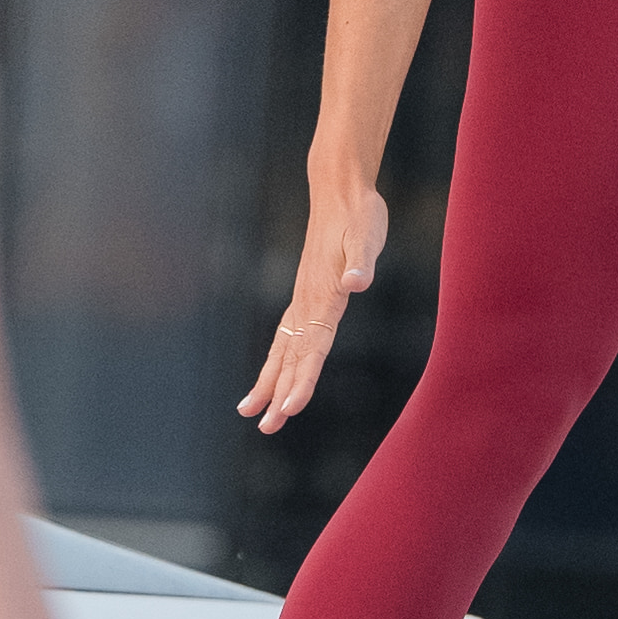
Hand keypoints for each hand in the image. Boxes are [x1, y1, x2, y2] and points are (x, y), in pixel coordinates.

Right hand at [241, 178, 385, 433]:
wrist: (341, 190)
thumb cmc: (359, 214)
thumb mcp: (367, 234)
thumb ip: (361, 261)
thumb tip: (356, 282)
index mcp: (323, 295)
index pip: (312, 348)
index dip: (302, 380)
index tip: (290, 409)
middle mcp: (308, 301)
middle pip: (292, 356)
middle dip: (279, 393)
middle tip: (266, 428)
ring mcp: (303, 298)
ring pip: (283, 349)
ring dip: (270, 381)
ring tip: (251, 412)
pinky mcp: (306, 293)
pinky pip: (288, 335)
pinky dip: (279, 359)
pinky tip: (274, 373)